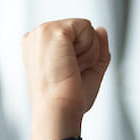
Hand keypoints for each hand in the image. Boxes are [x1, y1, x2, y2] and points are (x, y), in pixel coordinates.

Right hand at [22, 18, 110, 139]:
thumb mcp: (89, 70)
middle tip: (70, 73)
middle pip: (81, 30)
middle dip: (86, 53)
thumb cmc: (68, 99)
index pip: (74, 37)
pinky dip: (89, 50)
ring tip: (70, 69)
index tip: (67, 74)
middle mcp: (37, 36)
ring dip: (88, 52)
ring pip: (86, 28)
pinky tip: (73, 63)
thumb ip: (97, 48)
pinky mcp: (53, 31)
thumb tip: (101, 29)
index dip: (81, 56)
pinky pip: (87, 28)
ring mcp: (43, 31)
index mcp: (39, 45)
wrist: (59, 111)